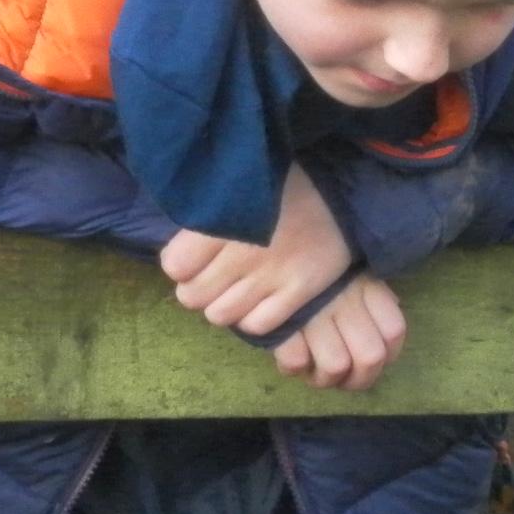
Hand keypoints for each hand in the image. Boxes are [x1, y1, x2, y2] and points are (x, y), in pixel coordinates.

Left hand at [159, 163, 354, 337]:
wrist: (339, 197)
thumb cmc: (279, 190)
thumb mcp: (236, 189)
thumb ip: (204, 213)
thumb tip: (174, 247)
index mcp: (222, 220)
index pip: (175, 265)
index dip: (179, 266)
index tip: (190, 261)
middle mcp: (243, 251)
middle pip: (193, 296)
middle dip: (198, 290)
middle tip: (212, 279)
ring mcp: (272, 275)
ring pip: (220, 315)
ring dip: (223, 306)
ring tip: (234, 291)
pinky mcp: (298, 292)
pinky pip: (257, 325)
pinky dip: (252, 318)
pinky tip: (259, 301)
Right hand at [272, 275, 407, 390]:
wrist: (262, 244)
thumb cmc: (308, 262)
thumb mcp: (347, 269)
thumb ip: (370, 296)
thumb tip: (386, 332)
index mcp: (363, 285)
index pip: (393, 330)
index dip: (389, 355)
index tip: (370, 361)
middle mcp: (344, 299)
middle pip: (370, 357)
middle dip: (358, 380)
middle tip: (343, 380)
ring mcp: (313, 313)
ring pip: (335, 366)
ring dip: (324, 379)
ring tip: (314, 373)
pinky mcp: (280, 323)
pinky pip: (295, 361)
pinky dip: (294, 368)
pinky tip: (291, 360)